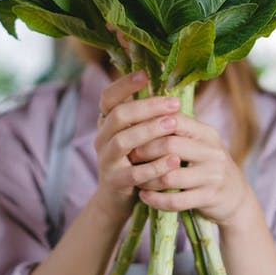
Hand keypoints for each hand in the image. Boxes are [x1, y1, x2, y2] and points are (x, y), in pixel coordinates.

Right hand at [91, 70, 181, 222]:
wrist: (118, 200)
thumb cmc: (135, 160)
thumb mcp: (136, 135)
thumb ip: (146, 116)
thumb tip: (170, 90)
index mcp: (106, 123)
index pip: (108, 97)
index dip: (124, 84)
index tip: (145, 74)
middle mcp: (101, 138)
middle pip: (119, 116)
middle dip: (147, 107)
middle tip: (174, 104)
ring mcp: (106, 160)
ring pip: (123, 141)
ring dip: (150, 131)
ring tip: (174, 124)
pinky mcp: (115, 182)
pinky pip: (135, 173)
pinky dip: (155, 166)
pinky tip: (174, 160)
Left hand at [132, 113, 251, 226]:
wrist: (236, 197)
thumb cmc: (206, 165)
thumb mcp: (199, 144)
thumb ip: (177, 131)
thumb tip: (140, 113)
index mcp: (206, 133)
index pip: (175, 119)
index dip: (149, 125)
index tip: (132, 131)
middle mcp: (212, 151)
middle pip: (170, 145)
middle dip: (145, 152)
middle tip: (129, 157)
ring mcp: (212, 176)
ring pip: (170, 176)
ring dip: (147, 179)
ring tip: (135, 179)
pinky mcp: (209, 198)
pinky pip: (176, 201)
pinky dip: (155, 199)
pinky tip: (144, 196)